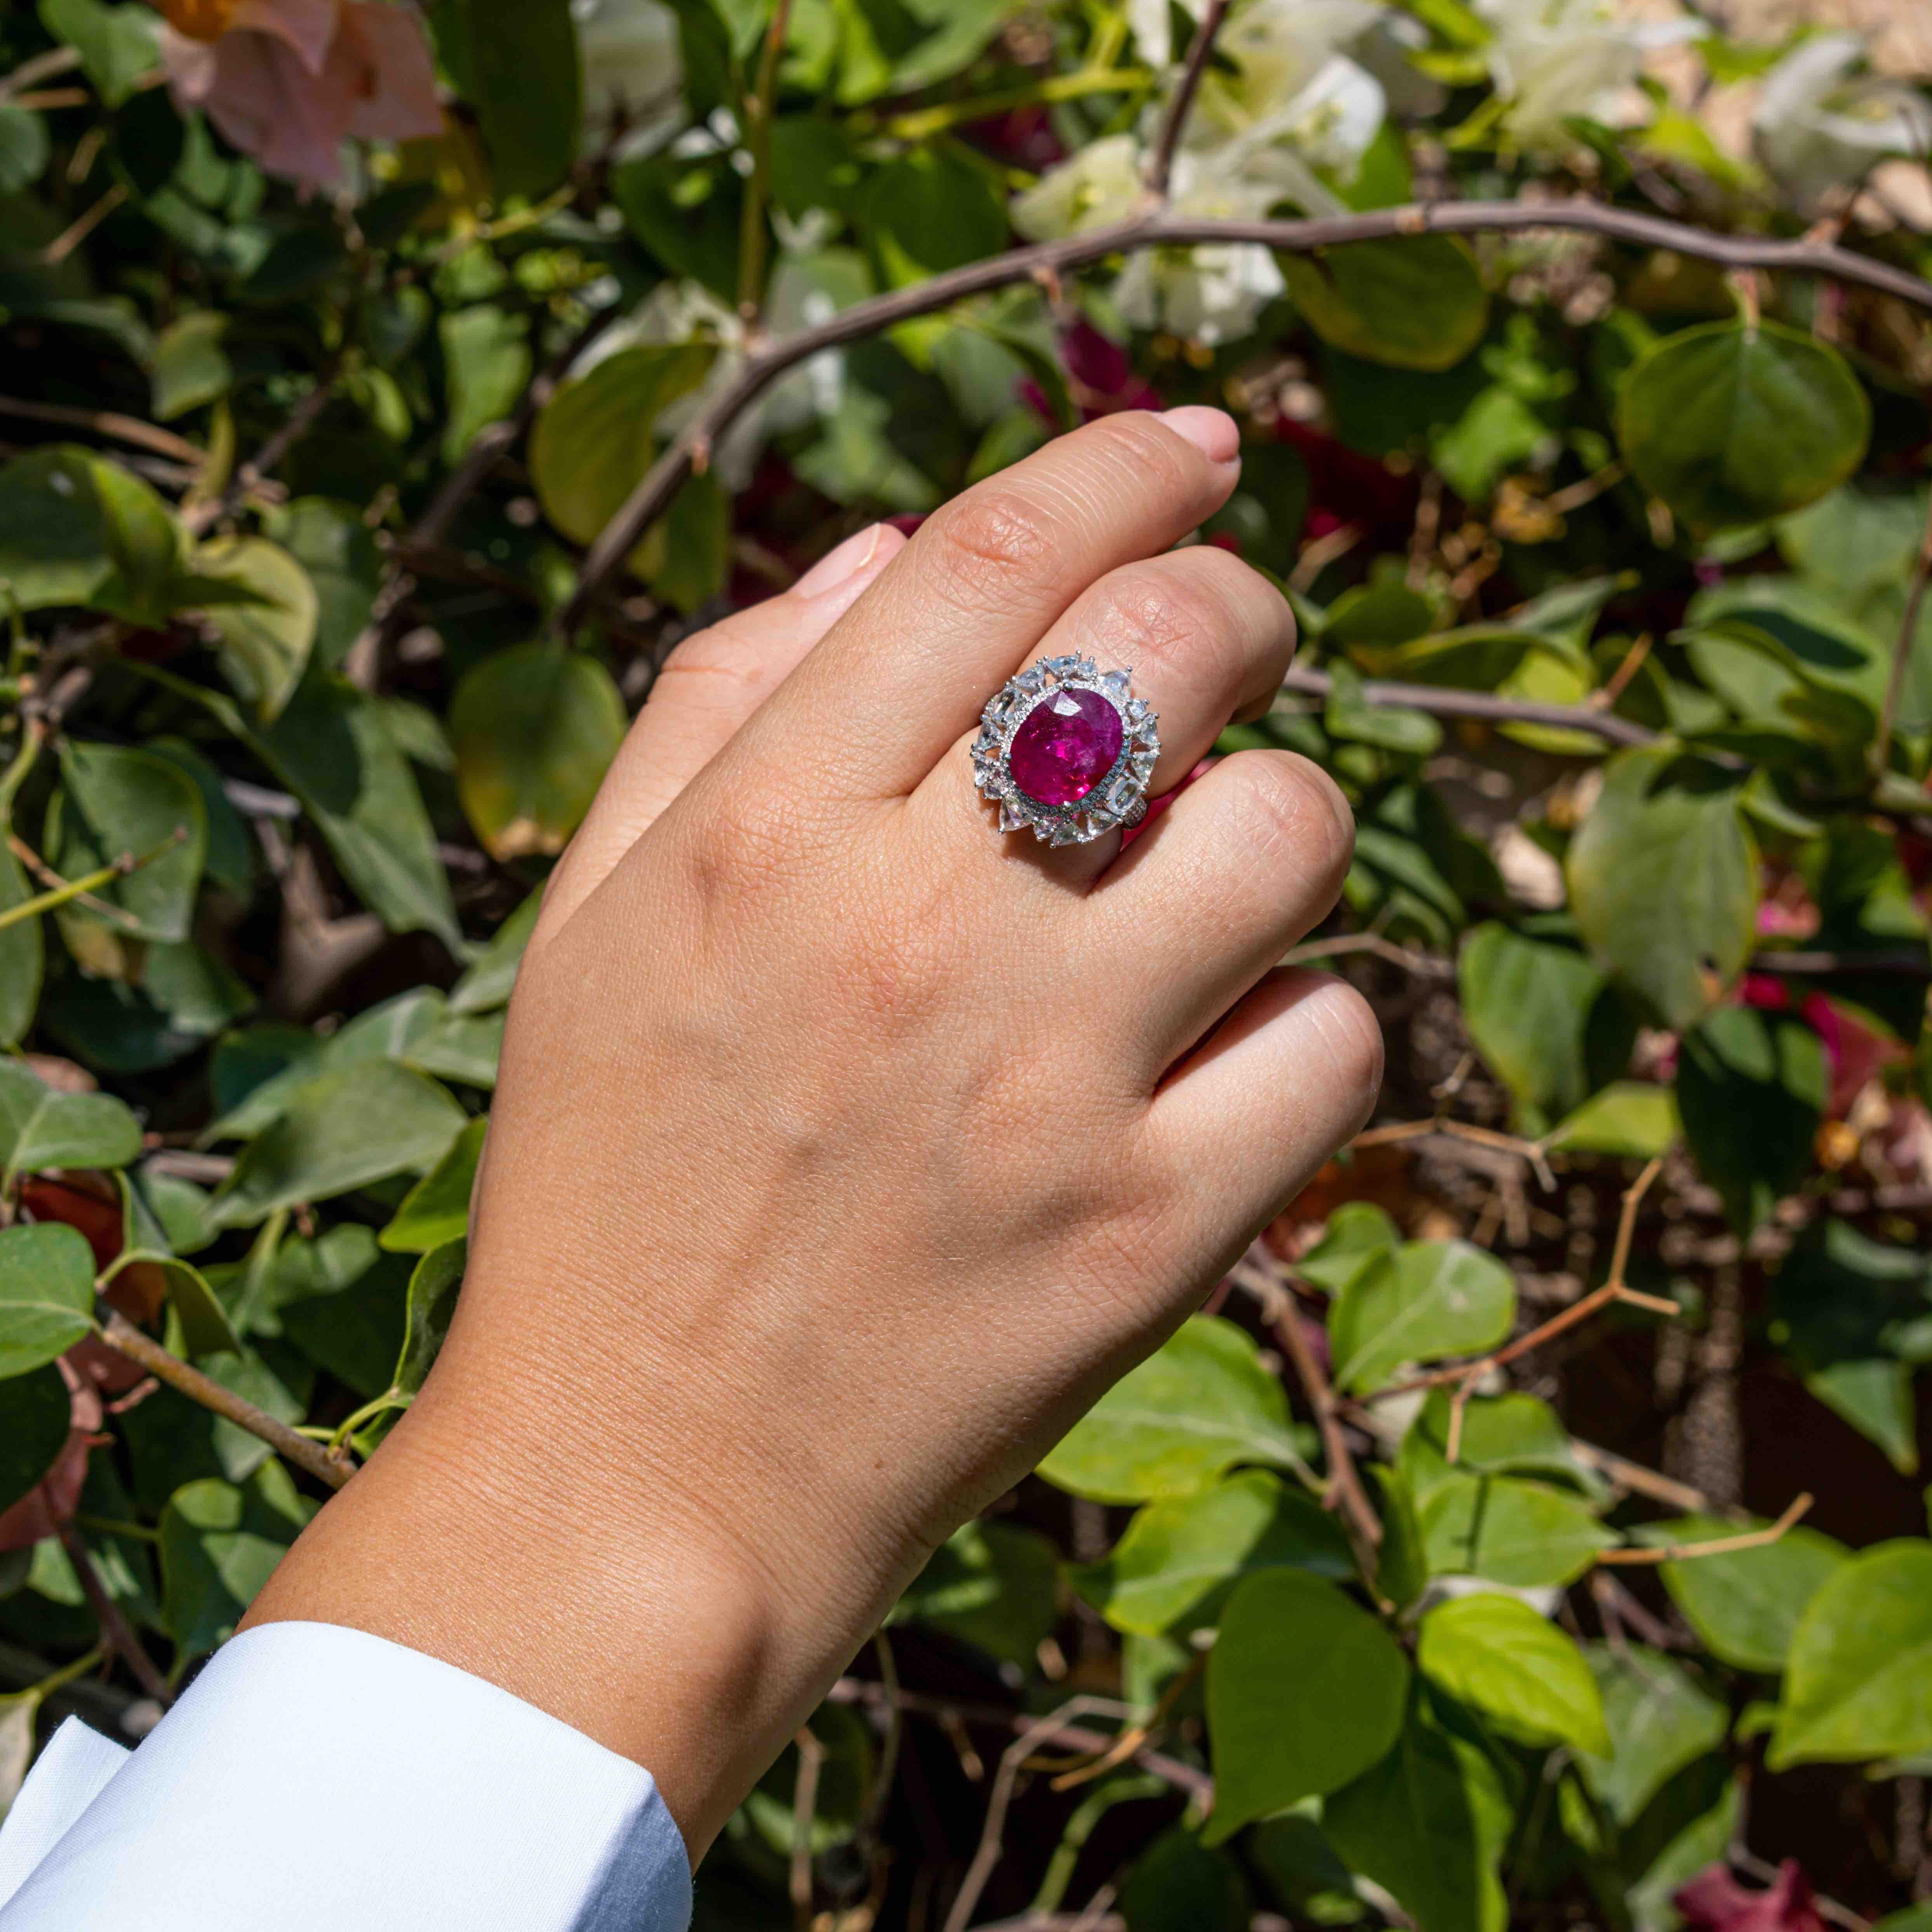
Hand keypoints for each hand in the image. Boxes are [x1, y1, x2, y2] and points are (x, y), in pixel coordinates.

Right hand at [248, 411, 1380, 1853]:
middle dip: (1240, 601)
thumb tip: (892, 547)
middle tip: (1231, 640)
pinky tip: (1226, 1050)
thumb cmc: (609, 1183)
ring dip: (1283, 818)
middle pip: (1174, 646)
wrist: (641, 1487)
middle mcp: (914, 924)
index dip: (1119, 462)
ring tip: (1215, 876)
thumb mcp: (595, 918)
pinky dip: (1308, 1026)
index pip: (990, 553)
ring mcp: (1048, 1080)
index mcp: (764, 832)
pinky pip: (1336, 1043)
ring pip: (1291, 828)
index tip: (1189, 444)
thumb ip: (721, 702)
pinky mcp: (1151, 1230)